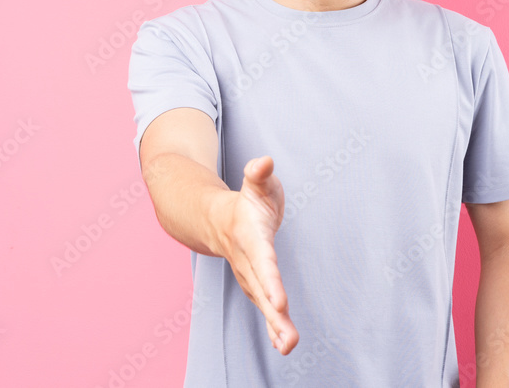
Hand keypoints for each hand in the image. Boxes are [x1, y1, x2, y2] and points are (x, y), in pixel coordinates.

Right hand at [223, 155, 299, 353]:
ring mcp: (249, 273)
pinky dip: (274, 326)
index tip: (279, 302)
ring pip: (262, 302)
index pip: (262, 260)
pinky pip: (264, 306)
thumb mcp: (257, 182)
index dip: (270, 281)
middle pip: (261, 289)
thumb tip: (264, 162)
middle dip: (274, 314)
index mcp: (250, 235)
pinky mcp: (256, 283)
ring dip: (275, 326)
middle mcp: (248, 259)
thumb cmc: (248, 199)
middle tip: (289, 339)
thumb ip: (259, 174)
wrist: (219, 218)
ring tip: (289, 346)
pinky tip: (285, 344)